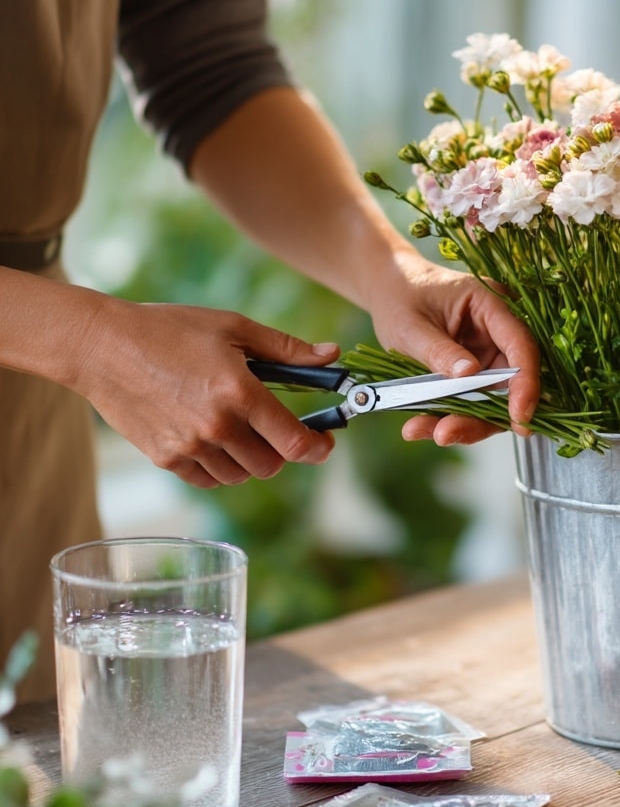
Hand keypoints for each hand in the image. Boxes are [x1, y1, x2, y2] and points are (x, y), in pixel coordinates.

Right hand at [69, 296, 339, 487]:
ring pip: (241, 475)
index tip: (324, 443)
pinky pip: (208, 479)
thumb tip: (331, 354)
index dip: (318, 448)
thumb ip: (286, 348)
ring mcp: (188, 446)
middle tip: (273, 427)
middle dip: (281, 449)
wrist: (101, 346)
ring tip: (238, 427)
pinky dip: (219, 466)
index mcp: (239, 392)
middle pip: (271, 464)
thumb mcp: (233, 327)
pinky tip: (213, 438)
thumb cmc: (170, 329)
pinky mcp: (165, 458)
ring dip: (250, 459)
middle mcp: (216, 426)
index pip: (294, 441)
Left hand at [366, 253, 540, 445]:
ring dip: (464, 422)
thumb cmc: (401, 297)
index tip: (519, 416)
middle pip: (508, 381)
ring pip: (491, 399)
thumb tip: (469, 375)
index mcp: (491, 306)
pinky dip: (449, 417)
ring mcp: (488, 355)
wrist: (390, 291)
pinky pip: (471, 402)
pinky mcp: (475, 374)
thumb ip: (440, 350)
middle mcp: (497, 332)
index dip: (526, 383)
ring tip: (427, 432)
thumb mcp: (412, 325)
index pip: (521, 345)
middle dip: (486, 415)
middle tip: (448, 433)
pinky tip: (420, 426)